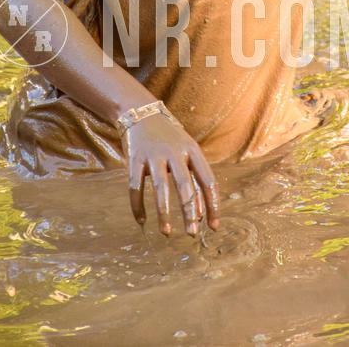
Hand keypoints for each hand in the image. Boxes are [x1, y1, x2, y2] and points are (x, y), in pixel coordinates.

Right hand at [123, 113, 218, 236]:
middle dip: (189, 211)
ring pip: (161, 187)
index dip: (212, 204)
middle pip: (185, 184)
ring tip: (167, 233)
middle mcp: (174, 151)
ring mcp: (154, 154)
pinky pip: (136, 186)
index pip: (208, 180)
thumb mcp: (187, 154)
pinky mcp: (135, 158)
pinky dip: (138, 206)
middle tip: (192, 233)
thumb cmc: (170, 139)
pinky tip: (141, 221)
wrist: (142, 114)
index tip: (214, 227)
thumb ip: (195, 181)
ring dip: (164, 213)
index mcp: (192, 150)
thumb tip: (201, 215)